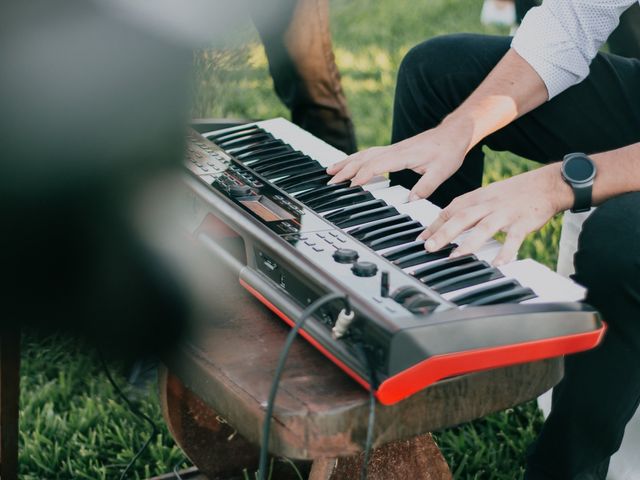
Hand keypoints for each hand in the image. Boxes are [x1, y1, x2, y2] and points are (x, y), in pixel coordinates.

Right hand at [326, 126, 468, 200]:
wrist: (453, 133)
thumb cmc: (448, 151)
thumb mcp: (442, 172)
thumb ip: (426, 187)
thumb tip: (410, 201)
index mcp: (404, 155)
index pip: (378, 165)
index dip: (364, 175)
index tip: (351, 186)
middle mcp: (394, 150)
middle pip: (364, 159)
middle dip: (346, 170)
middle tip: (331, 182)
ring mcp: (391, 149)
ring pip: (363, 155)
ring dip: (346, 163)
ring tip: (330, 171)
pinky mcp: (392, 150)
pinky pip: (368, 154)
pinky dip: (354, 159)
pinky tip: (347, 164)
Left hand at [418, 164, 571, 265]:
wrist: (546, 184)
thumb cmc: (513, 193)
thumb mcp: (487, 195)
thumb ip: (467, 208)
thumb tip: (444, 220)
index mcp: (478, 197)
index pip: (451, 210)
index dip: (434, 224)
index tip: (420, 239)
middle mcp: (489, 204)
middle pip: (462, 218)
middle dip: (443, 233)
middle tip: (428, 248)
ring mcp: (505, 214)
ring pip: (483, 228)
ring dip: (467, 243)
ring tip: (454, 256)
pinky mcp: (523, 223)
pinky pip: (513, 239)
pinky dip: (505, 252)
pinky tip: (498, 264)